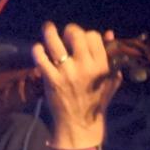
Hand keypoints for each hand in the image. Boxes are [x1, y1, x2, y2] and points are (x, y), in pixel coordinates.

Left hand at [31, 22, 118, 145]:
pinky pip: (41, 58)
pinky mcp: (51, 79)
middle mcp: (84, 66)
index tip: (81, 39)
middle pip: (75, 35)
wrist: (79, 123)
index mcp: (101, 65)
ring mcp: (66, 72)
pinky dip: (38, 50)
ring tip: (47, 27)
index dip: (86, 34)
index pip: (93, 36)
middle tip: (65, 34)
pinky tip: (39, 48)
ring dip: (49, 32)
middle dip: (69, 30)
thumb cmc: (96, 100)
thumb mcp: (110, 79)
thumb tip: (109, 33)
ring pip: (55, 43)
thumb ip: (111, 57)